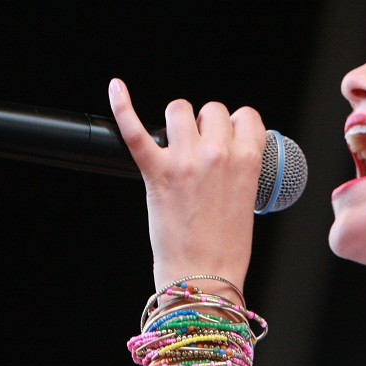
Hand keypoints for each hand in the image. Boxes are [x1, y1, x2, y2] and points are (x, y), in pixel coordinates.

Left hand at [108, 78, 265, 296]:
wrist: (203, 277)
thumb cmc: (227, 247)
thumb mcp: (248, 199)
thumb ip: (240, 168)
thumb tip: (226, 150)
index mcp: (248, 160)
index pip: (246, 116)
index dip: (236, 126)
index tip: (228, 139)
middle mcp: (218, 154)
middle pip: (212, 110)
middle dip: (206, 125)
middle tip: (200, 150)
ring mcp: (185, 161)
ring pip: (180, 109)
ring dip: (178, 122)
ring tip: (175, 142)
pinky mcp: (156, 173)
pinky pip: (135, 131)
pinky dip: (123, 106)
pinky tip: (117, 88)